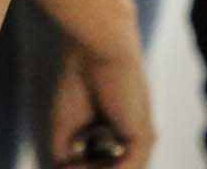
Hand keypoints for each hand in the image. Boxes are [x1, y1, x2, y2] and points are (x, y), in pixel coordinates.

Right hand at [49, 42, 153, 167]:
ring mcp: (139, 136)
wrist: (97, 49)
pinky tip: (78, 166)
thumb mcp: (66, 124)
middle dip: (86, 168)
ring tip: (69, 166)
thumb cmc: (80, 78)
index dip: (79, 165)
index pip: (100, 162)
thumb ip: (64, 153)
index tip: (61, 163)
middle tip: (64, 166)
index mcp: (115, 128)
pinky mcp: (144, 137)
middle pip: (110, 167)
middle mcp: (130, 134)